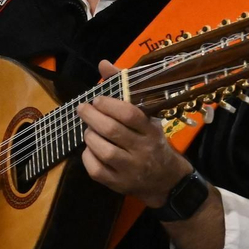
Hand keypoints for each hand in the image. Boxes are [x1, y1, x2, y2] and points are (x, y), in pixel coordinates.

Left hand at [76, 60, 192, 205]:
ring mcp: (130, 170)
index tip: (97, 100)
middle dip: (91, 117)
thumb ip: (125, 89)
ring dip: (89, 136)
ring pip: (102, 150)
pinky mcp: (119, 185)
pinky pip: (96, 170)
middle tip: (82, 109)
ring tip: (89, 129)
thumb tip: (103, 63)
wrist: (166, 181)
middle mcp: (142, 150)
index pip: (129, 114)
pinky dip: (88, 156)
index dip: (109, 104)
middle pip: (111, 131)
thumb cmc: (152, 142)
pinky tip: (90, 149)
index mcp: (151, 131)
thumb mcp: (146, 117)